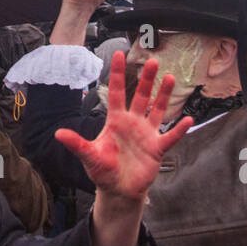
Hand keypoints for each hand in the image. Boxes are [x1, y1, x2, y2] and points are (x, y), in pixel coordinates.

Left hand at [55, 54, 191, 205]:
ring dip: (163, 95)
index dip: (118, 73)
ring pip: (157, 110)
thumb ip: (77, 144)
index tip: (119, 55)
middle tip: (152, 61)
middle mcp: (132, 123)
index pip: (117, 92)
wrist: (118, 190)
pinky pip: (170, 137)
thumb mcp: (89, 156)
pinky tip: (188, 120)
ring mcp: (146, 134)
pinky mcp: (157, 149)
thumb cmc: (103, 171)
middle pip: (141, 96)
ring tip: (170, 78)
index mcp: (115, 121)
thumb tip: (58, 134)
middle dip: (146, 79)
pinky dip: (179, 130)